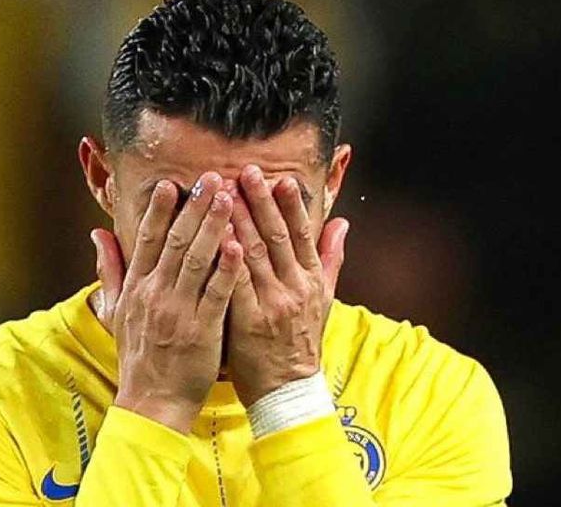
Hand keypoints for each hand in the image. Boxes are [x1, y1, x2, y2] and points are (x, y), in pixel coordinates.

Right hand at [90, 172, 243, 433]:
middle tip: (211, 177)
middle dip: (195, 207)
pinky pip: (216, 294)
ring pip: (197, 260)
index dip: (160, 210)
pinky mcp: (201, 331)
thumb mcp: (116, 310)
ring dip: (213, 226)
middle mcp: (155, 294)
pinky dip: (227, 268)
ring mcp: (178, 312)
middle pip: (177, 241)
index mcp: (137, 288)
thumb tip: (97, 233)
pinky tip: (239, 244)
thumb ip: (109, 269)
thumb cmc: (138, 355)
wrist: (151, 402)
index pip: (149, 240)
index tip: (172, 183)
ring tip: (229, 198)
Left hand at [225, 165, 348, 406]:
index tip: (279, 177)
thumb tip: (342, 222)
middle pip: (277, 236)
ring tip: (225, 193)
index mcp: (311, 280)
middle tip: (246, 171)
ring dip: (240, 220)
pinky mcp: (249, 320)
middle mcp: (295, 288)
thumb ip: (331, 259)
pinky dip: (228, 259)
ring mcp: (273, 303)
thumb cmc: (301, 342)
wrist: (288, 390)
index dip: (290, 205)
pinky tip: (218, 237)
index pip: (302, 234)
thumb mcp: (324, 300)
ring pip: (255, 254)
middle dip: (261, 201)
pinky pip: (237, 284)